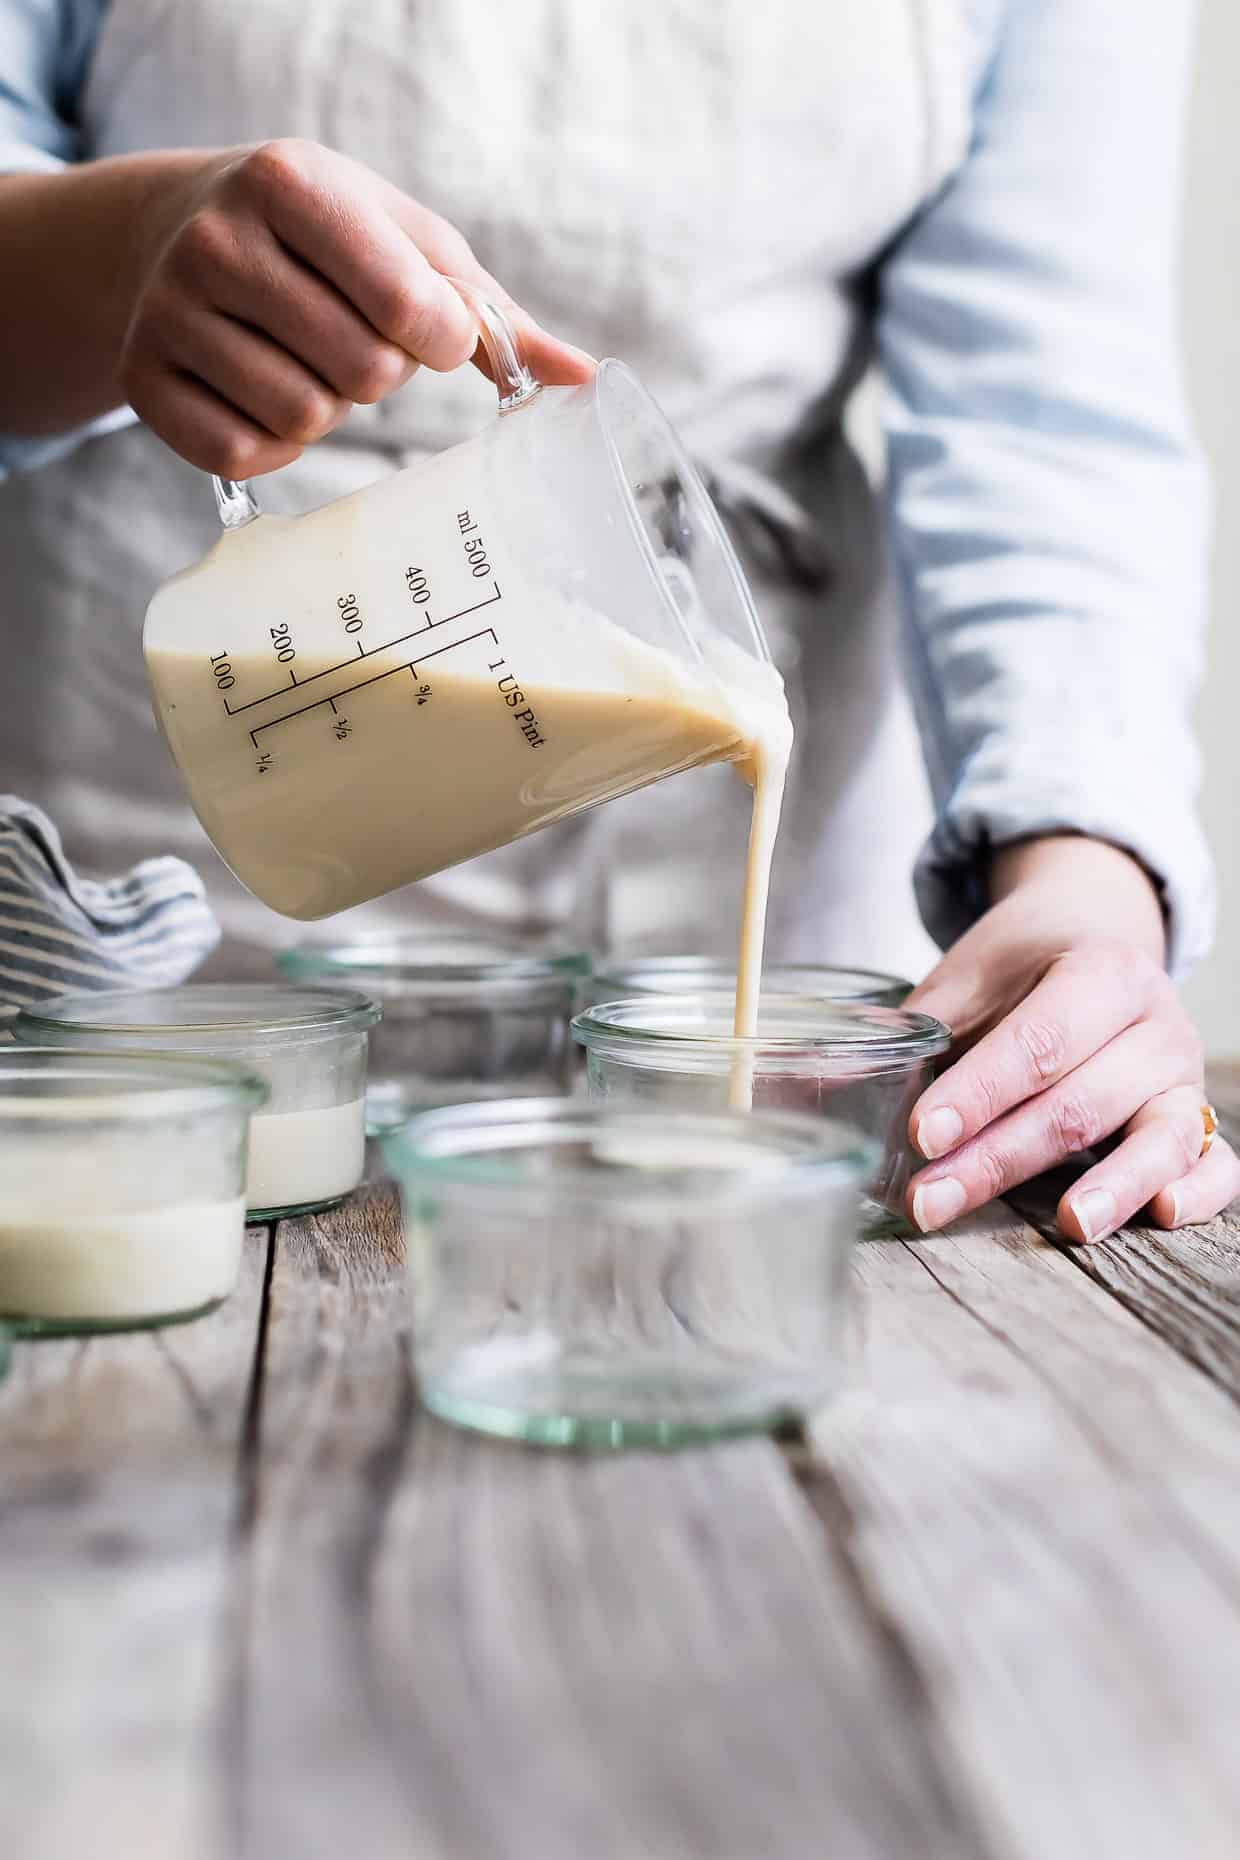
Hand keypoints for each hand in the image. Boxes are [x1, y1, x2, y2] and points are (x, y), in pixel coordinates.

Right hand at [118, 139, 594, 476]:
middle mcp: (217, 239)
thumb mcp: (403, 242)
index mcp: (290, 184)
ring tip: (304, 359)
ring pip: (305, 418)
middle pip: (362, 373)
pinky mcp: (144, 380)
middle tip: (349, 337)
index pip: (405, 303)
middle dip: (379, 373)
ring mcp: (169, 311)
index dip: (437, 338)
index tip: (426, 328)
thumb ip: (490, 313)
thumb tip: (585, 380)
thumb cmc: (325, 243)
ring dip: (328, 409)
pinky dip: (272, 444)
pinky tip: (260, 393)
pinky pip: (244, 453)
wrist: (171, 235)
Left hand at [903, 836, 1239, 1241]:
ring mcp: (1184, 1076)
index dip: (980, 1092)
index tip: (923, 1135)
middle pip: (1081, 1102)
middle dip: (1000, 1159)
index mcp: (1102, 970)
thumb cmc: (1023, 966)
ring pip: (1160, 1137)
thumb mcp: (969, 977)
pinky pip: (1218, 1163)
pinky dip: (1200, 1192)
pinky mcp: (1199, 1118)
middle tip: (931, 1200)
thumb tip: (830, 1081)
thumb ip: (918, 1031)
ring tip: (1069, 1225)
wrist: (1094, 932)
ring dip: (1111, 1186)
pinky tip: (1163, 1214)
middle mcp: (1156, 1023)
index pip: (1039, 1041)